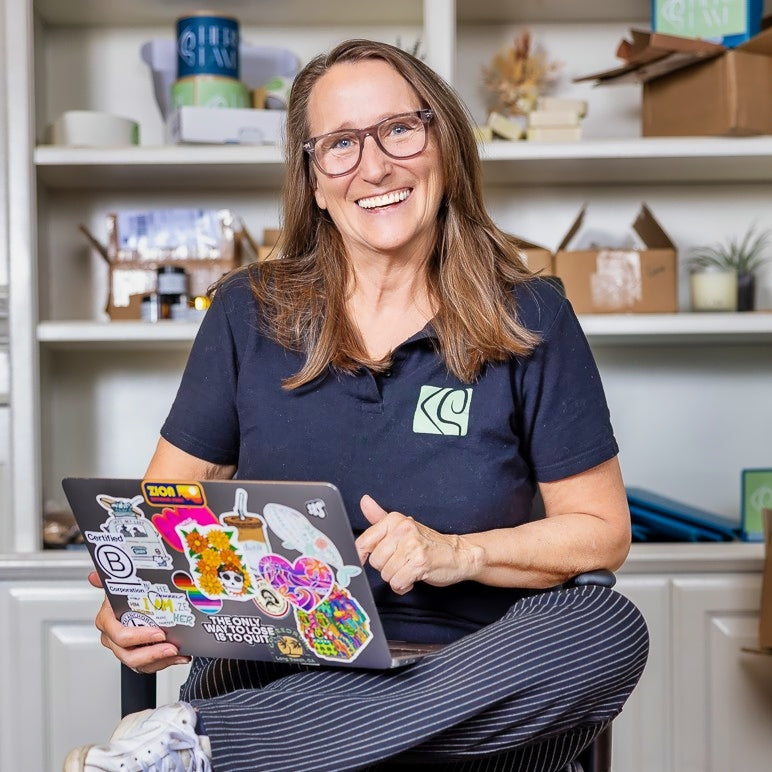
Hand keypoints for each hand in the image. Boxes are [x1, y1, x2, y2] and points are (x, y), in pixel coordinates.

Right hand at [88, 571, 189, 673]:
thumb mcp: (117, 584)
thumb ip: (106, 580)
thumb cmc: (122, 596)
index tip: (158, 632)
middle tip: (170, 646)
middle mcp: (112, 638)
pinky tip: (181, 656)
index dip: (138, 637)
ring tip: (178, 652)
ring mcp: (122, 649)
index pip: (119, 635)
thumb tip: (94, 575)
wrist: (128, 605)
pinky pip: (148, 665)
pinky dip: (165, 662)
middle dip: (152, 652)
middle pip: (128, 654)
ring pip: (138, 663)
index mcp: (106, 621)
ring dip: (160, 660)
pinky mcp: (135, 656)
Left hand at [354, 495, 482, 594]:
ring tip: (408, 570)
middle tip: (401, 563)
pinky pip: (397, 583)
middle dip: (386, 568)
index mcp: (394, 520)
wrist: (458, 553)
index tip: (361, 563)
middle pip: (375, 561)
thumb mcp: (402, 526)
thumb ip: (379, 516)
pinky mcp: (419, 562)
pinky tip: (413, 578)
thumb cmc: (428, 543)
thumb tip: (364, 501)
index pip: (364, 542)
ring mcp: (411, 545)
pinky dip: (403, 586)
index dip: (360, 557)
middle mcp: (402, 529)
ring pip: (386, 574)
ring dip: (396, 578)